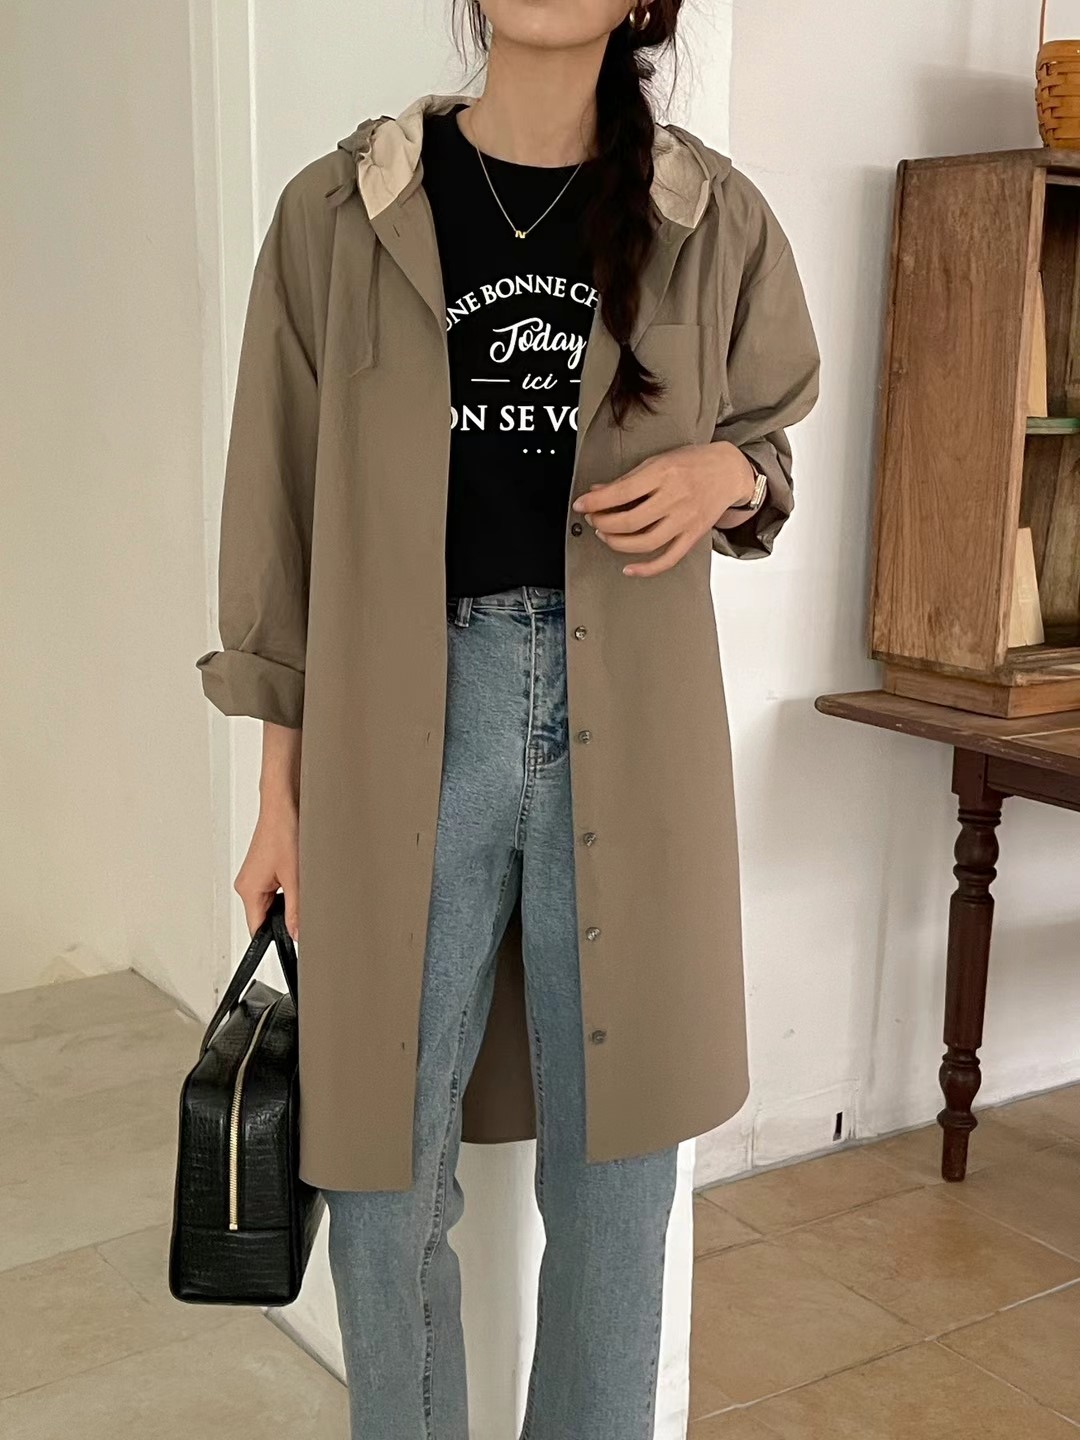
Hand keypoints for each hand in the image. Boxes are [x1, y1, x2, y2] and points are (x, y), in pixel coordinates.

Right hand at [234, 801, 299, 939]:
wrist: (283, 805)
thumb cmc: (283, 831)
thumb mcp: (295, 877)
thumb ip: (296, 910)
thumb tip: (296, 933)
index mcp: (248, 890)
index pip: (256, 930)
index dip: (274, 939)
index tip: (290, 943)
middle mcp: (246, 884)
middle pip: (264, 917)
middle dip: (284, 916)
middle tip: (301, 904)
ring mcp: (253, 876)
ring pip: (271, 903)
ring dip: (286, 900)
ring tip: (298, 881)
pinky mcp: (262, 868)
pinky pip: (272, 889)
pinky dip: (285, 888)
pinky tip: (296, 875)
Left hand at [571, 441, 757, 577]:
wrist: (729, 471)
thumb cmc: (692, 463)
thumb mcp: (657, 461)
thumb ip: (627, 479)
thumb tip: (597, 492)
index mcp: (663, 474)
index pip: (621, 493)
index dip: (595, 502)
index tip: (581, 505)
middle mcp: (675, 498)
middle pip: (630, 522)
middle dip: (603, 524)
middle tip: (594, 520)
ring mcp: (685, 520)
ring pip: (645, 543)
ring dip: (618, 544)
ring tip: (606, 536)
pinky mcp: (693, 536)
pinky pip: (668, 559)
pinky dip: (646, 569)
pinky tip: (629, 569)